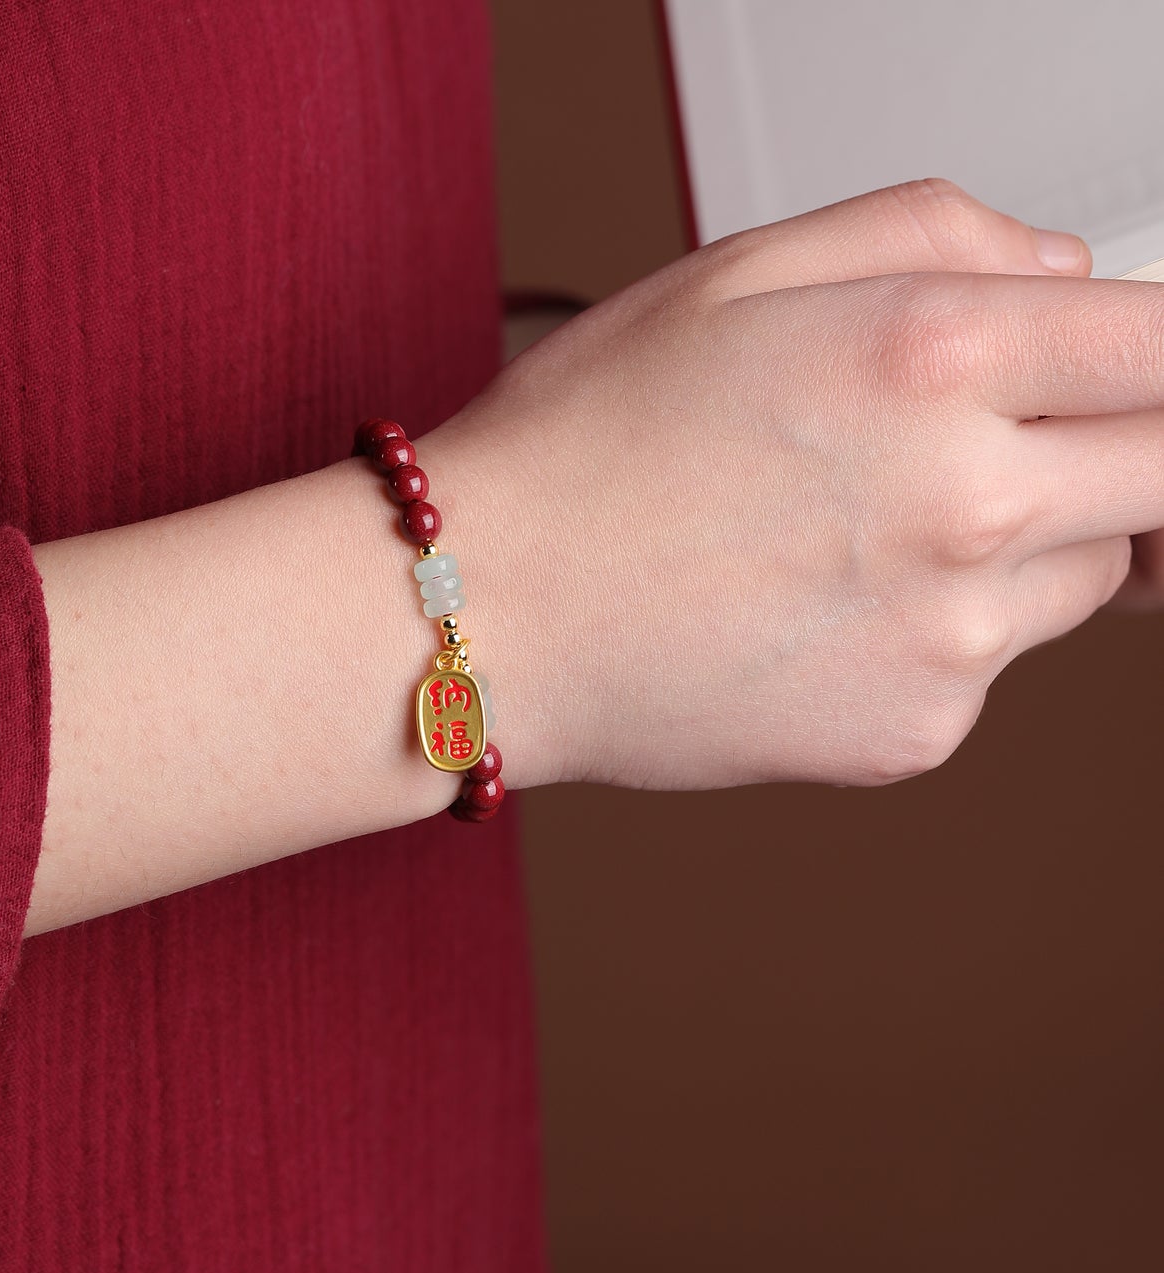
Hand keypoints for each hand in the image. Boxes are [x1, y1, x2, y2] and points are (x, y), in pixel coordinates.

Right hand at [424, 179, 1163, 790]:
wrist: (487, 619)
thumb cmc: (577, 455)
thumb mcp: (734, 272)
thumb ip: (931, 230)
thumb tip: (1058, 270)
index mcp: (930, 356)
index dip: (1162, 357)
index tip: (1134, 372)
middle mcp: (963, 502)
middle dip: (1126, 445)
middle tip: (1027, 440)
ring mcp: (947, 637)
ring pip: (1087, 571)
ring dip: (1021, 537)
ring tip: (863, 527)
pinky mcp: (915, 732)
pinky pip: (991, 665)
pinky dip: (938, 631)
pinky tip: (820, 607)